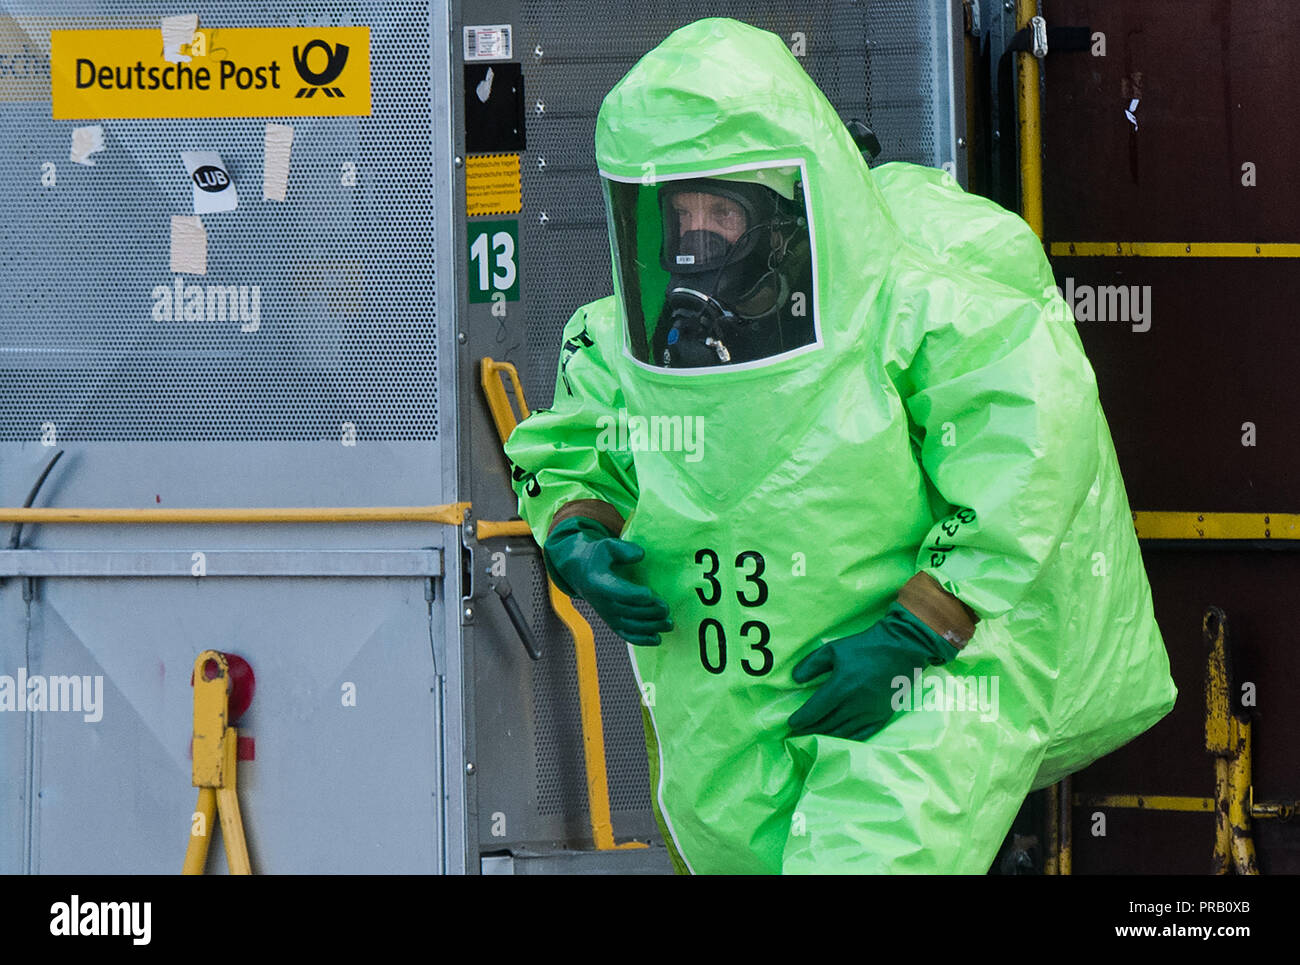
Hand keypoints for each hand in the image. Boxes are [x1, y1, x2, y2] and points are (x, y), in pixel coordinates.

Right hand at [543, 516, 672, 645]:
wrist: (583, 574)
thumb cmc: (599, 558)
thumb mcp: (607, 546)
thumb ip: (623, 549)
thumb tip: (640, 555)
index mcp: (599, 583)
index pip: (616, 592)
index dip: (633, 594)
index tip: (650, 593)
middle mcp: (603, 603)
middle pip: (628, 611)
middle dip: (649, 612)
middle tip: (666, 608)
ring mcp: (608, 615)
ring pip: (630, 626)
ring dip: (651, 627)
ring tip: (669, 623)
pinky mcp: (613, 623)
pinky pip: (627, 635)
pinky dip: (642, 640)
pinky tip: (658, 639)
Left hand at [787, 602, 958, 740]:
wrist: (900, 650)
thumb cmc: (864, 648)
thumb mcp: (833, 649)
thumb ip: (812, 664)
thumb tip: (795, 679)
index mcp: (841, 685)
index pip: (815, 710)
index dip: (801, 719)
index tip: (791, 723)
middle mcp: (854, 703)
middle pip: (826, 724)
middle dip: (809, 731)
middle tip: (795, 735)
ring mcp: (869, 713)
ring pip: (842, 733)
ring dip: (824, 738)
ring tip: (811, 739)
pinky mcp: (881, 717)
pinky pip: (861, 735)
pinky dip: (846, 740)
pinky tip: (836, 741)